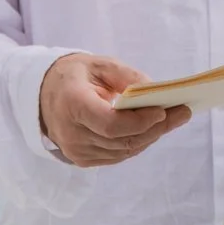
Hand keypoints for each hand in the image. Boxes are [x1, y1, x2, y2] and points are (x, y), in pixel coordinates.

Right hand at [38, 53, 191, 165]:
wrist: (42, 96)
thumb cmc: (73, 76)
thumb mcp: (98, 64)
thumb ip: (126, 76)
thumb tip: (155, 92)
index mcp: (72, 104)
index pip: (110, 124)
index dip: (139, 121)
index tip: (163, 111)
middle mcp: (71, 133)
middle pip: (122, 140)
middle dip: (156, 128)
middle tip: (182, 113)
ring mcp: (76, 150)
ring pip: (124, 151)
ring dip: (151, 137)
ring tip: (173, 119)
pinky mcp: (82, 160)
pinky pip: (117, 155)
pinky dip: (137, 143)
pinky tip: (152, 129)